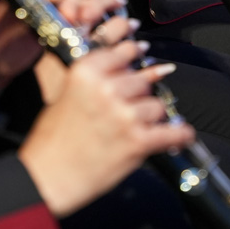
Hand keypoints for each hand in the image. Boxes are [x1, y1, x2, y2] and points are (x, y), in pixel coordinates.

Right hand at [18, 39, 193, 216]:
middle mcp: (106, 89)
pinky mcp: (137, 141)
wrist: (47, 177)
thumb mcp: (66, 94)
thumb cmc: (53, 141)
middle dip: (139, 93)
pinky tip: (182, 134)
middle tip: (130, 105)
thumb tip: (131, 68)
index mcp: (86, 72)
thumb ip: (97, 79)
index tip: (141, 54)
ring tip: (139, 127)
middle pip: (143, 80)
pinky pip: (172, 133)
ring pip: (157, 105)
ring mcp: (124, 115)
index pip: (124, 52)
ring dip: (152, 116)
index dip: (134, 56)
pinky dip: (179, 135)